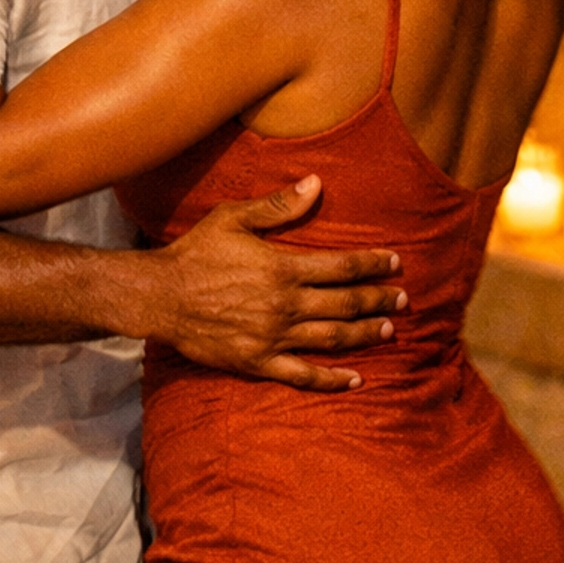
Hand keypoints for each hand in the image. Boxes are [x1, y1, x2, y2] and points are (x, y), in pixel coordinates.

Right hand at [152, 174, 405, 391]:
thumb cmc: (195, 252)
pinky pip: (303, 376)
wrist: (159, 297)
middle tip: (403, 300)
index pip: (342, 267)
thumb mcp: (232, 218)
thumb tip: (316, 183)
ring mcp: (273, 337)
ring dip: (364, 335)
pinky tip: (354, 379)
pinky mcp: (258, 362)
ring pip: (332, 339)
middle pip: (346, 304)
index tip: (395, 263)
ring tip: (388, 330)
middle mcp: (285, 305)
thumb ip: (278, 206)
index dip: (373, 265)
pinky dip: (331, 379)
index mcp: (283, 268)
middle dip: (378, 300)